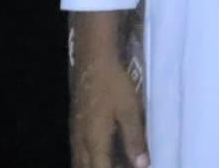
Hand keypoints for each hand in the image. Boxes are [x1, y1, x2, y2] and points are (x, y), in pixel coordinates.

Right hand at [68, 26, 146, 167]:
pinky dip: (91, 158)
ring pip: (81, 161)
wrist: (93, 61)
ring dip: (96, 165)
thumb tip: (142, 165)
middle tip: (124, 165)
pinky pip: (79, 152)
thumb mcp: (130, 111)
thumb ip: (135, 139)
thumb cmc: (114, 85)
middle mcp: (81, 142)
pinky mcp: (76, 125)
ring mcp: (76, 134)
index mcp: (94, 142)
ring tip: (115, 161)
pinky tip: (103, 153)